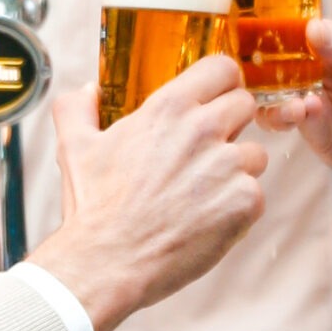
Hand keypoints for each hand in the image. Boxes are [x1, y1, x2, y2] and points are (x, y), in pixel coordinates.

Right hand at [29, 56, 266, 330]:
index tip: (214, 101)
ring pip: (255, 154)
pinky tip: (206, 220)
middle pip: (245, 106)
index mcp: (169, 107)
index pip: (222, 69)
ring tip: (201, 194)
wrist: (108, 261)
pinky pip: (256, 194)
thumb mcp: (75, 148)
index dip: (222, 84)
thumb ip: (78, 109)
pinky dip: (237, 208)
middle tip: (206, 154)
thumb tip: (88, 90)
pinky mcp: (245, 202)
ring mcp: (228, 165)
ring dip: (236, 171)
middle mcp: (204, 129)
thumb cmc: (94, 208)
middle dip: (231, 126)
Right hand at [257, 20, 331, 189]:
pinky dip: (292, 117)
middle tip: (254, 71)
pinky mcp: (320, 140)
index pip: (289, 41)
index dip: (268, 38)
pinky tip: (304, 111)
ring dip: (273, 100)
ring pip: (274, 103)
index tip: (251, 35)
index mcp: (329, 53)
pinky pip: (294, 127)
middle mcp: (316, 80)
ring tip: (293, 101)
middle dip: (259, 73)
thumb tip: (311, 28)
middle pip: (273, 74)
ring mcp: (315, 111)